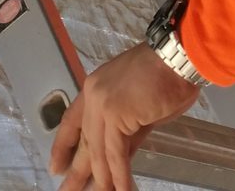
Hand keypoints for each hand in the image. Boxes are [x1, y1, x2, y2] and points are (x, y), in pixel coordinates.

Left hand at [48, 42, 199, 190]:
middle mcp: (93, 95)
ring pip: (98, 151)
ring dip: (101, 180)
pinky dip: (119, 176)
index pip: (71, 121)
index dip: (63, 146)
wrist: (179, 57)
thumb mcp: (141, 105)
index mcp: (95, 87)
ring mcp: (102, 105)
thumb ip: (128, 129)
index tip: (56, 166)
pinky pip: (116, 154)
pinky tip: (121, 190)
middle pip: (83, 140)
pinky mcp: (116, 116)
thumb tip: (121, 156)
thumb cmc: (168, 75)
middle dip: (76, 171)